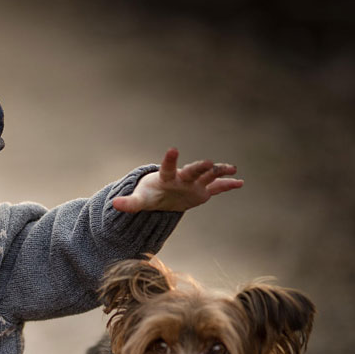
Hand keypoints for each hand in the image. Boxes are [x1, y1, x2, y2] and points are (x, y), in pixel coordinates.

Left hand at [112, 148, 242, 212]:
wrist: (162, 195)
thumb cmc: (149, 194)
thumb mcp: (140, 200)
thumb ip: (129, 203)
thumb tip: (114, 204)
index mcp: (166, 178)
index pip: (167, 168)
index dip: (170, 159)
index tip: (173, 149)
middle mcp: (182, 177)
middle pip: (192, 171)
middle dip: (200, 167)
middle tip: (208, 162)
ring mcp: (194, 183)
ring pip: (208, 176)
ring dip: (219, 172)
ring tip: (232, 168)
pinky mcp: (203, 191)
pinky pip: (217, 188)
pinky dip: (228, 185)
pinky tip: (240, 182)